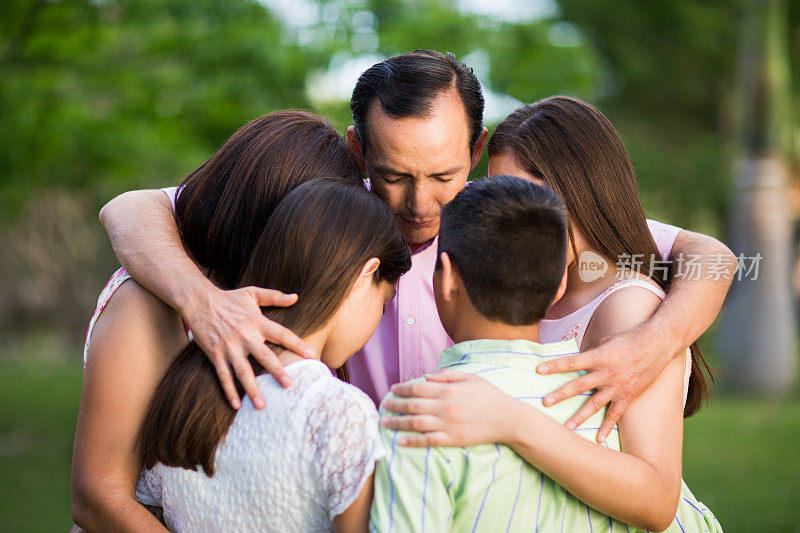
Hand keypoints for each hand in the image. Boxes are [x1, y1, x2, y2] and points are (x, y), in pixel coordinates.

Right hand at [180, 285, 314, 409]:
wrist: (199, 301)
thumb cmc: (229, 298)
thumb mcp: (252, 293)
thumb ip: (274, 296)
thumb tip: (295, 297)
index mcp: (257, 321)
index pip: (281, 334)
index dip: (297, 344)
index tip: (311, 355)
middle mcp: (245, 336)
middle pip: (263, 356)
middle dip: (276, 371)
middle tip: (288, 385)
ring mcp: (229, 347)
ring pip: (242, 371)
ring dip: (252, 389)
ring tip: (262, 405)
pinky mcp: (215, 354)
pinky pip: (223, 375)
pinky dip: (229, 391)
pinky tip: (236, 405)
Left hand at [380, 369, 517, 446]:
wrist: (507, 419)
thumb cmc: (489, 396)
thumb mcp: (470, 377)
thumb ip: (447, 375)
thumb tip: (426, 377)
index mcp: (448, 390)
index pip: (417, 388)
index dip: (402, 388)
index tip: (392, 390)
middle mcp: (445, 407)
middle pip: (412, 405)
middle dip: (395, 405)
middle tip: (384, 405)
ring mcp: (447, 424)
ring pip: (416, 423)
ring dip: (398, 423)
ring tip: (385, 422)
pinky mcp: (452, 439)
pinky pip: (427, 441)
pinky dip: (412, 441)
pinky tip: (400, 441)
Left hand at [536, 327, 670, 442]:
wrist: (657, 344)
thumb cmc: (628, 340)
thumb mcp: (605, 343)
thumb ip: (590, 354)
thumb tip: (575, 362)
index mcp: (598, 356)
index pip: (572, 362)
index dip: (554, 365)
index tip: (538, 370)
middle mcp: (606, 373)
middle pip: (579, 385)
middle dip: (560, 394)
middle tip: (544, 403)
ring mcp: (617, 386)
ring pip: (594, 404)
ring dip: (580, 416)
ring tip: (567, 427)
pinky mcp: (628, 395)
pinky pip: (615, 414)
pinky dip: (607, 427)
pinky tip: (598, 439)